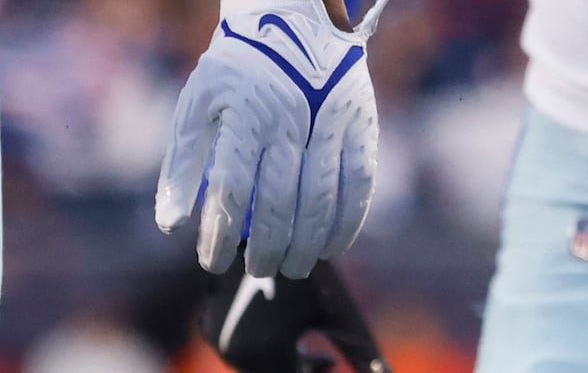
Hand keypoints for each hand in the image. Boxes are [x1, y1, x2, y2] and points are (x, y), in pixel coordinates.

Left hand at [156, 0, 414, 278]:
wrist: (294, 8)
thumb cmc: (237, 65)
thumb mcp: (197, 102)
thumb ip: (181, 165)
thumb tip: (172, 226)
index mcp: (244, 114)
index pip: (231, 192)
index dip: (220, 237)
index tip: (212, 262)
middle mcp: (290, 118)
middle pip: (279, 204)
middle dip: (266, 250)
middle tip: (258, 270)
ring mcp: (330, 119)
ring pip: (321, 200)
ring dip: (306, 245)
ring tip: (291, 267)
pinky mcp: (360, 120)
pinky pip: (360, 181)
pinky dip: (348, 221)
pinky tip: (332, 245)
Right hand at [194, 259, 389, 372]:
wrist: (246, 230)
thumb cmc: (304, 266)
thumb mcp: (332, 304)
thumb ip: (353, 344)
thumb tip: (380, 371)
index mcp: (272, 352)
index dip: (314, 371)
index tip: (330, 362)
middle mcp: (239, 354)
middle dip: (296, 367)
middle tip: (319, 358)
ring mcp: (218, 341)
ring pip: (252, 364)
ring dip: (275, 357)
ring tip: (299, 341)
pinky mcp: (207, 326)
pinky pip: (235, 347)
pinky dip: (255, 344)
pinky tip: (273, 329)